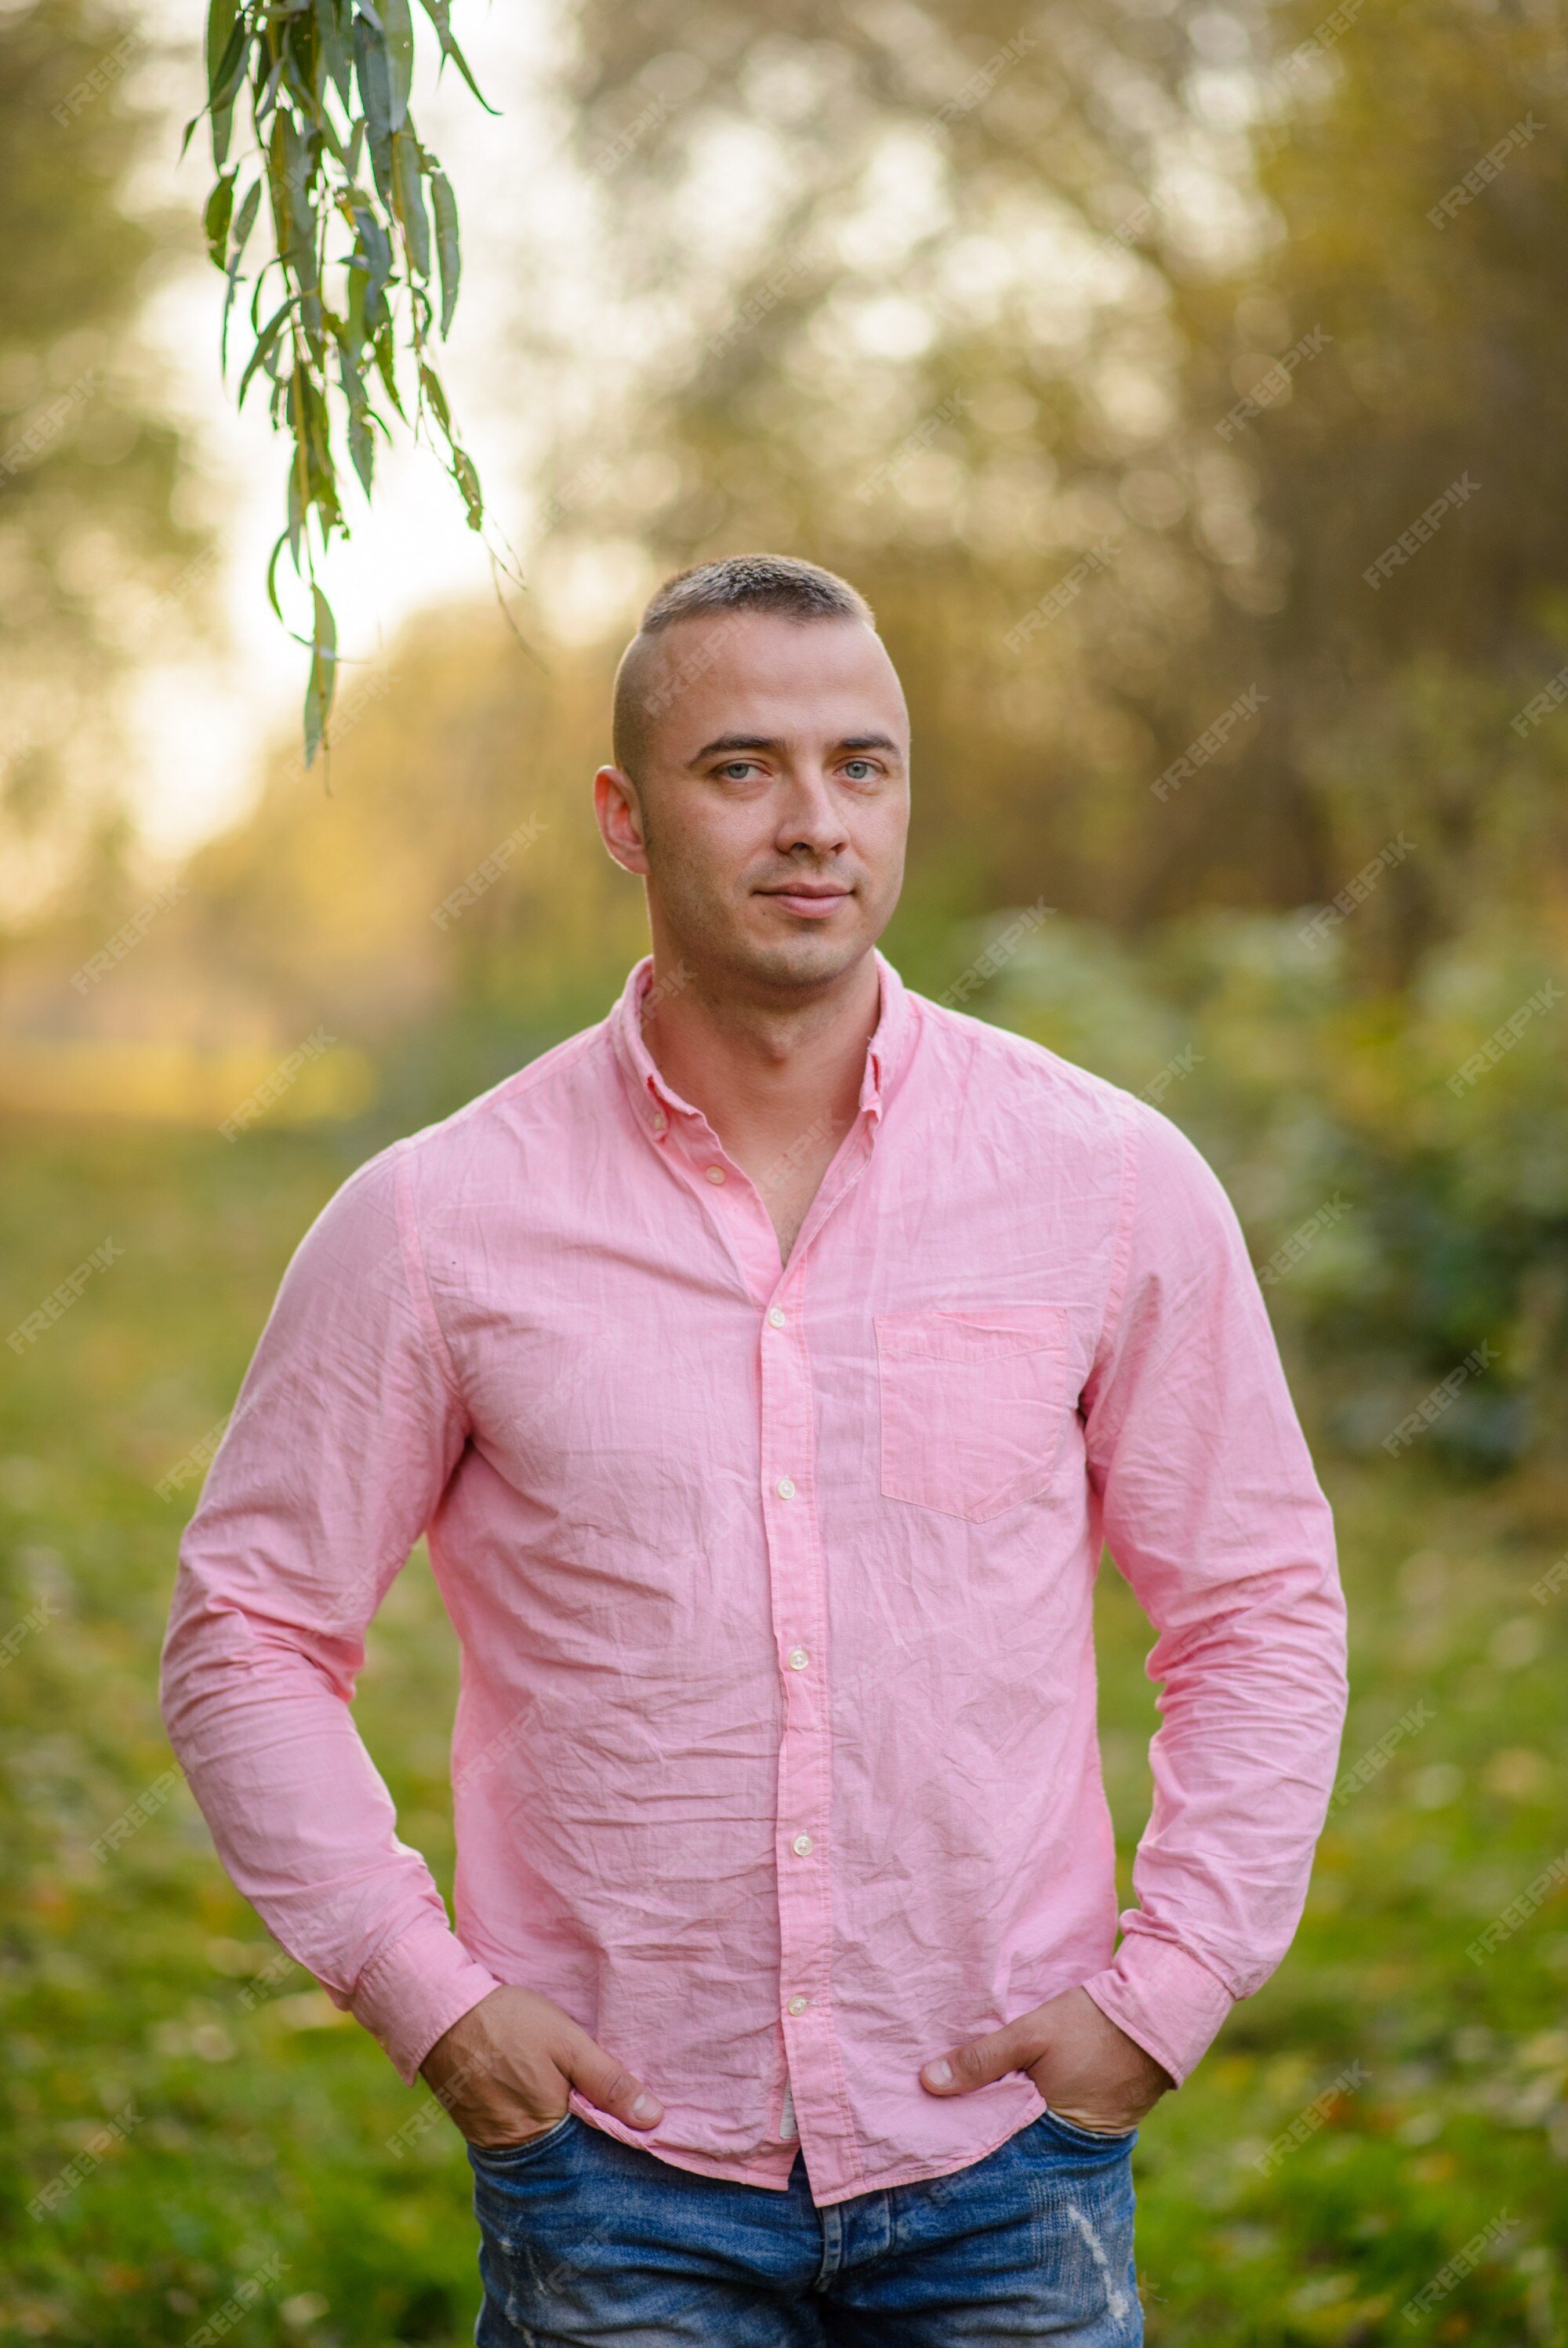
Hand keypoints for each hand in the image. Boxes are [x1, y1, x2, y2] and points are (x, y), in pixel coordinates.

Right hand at [420, 1985, 663, 2149]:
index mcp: (547, 2132)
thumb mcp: (568, 2044)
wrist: (440, 2011)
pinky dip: (533, 2123)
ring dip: (561, 2131)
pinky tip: (545, 2102)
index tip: (640, 2131)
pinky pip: (517, 2136)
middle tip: (613, 2119)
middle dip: (588, 2140)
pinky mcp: (477, 2129)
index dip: (614, 2139)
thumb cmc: (509, 2023)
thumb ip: (609, 2082)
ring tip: (580, 2108)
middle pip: (566, 2154)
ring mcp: (493, 2142)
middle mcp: (519, 2149)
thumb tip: (654, 2119)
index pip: (593, 2152)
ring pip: (542, 2146)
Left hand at [920, 1985, 1171, 2134]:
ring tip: (981, 2102)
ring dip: (1015, 2117)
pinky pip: (1061, 2121)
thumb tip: (927, 2082)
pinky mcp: (1105, 2119)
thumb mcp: (1029, 2034)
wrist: (1159, 2013)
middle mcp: (1069, 2143)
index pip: (995, 2145)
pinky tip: (1024, 2092)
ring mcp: (1090, 2133)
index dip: (968, 2133)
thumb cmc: (1091, 2024)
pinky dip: (1042, 2109)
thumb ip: (981, 2059)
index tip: (936, 2127)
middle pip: (1016, 2142)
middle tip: (950, 2116)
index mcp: (1046, 2130)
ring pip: (1038, 2130)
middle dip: (989, 2129)